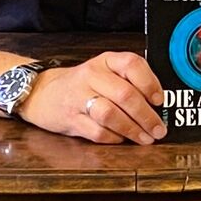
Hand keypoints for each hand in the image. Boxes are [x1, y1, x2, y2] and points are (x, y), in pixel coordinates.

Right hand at [19, 52, 165, 144]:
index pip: (132, 64)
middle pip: (124, 94)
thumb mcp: (104, 72)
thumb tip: (158, 105)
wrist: (40, 92)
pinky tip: (122, 138)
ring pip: (111, 114)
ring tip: (146, 138)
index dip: (150, 83)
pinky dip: (114, 138)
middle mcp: (91, 76)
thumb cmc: (82, 85)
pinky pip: (97, 132)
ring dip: (133, 129)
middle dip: (147, 116)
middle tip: (159, 129)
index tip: (160, 100)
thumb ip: (129, 82)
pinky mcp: (71, 119)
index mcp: (105, 62)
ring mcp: (78, 97)